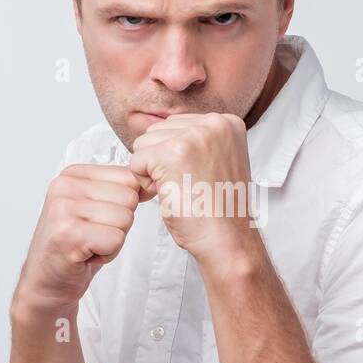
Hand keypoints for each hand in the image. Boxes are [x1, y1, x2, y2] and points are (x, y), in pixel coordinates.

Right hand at [13, 163, 147, 316]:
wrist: (46, 280)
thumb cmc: (73, 245)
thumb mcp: (96, 207)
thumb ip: (121, 190)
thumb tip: (153, 183)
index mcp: (72, 174)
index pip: (128, 176)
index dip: (124, 204)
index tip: (98, 218)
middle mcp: (65, 187)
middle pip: (129, 198)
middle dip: (119, 224)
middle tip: (93, 235)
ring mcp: (65, 209)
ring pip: (125, 219)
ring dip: (113, 240)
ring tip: (89, 244)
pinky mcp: (69, 234)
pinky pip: (115, 239)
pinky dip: (107, 253)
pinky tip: (86, 255)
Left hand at [128, 113, 257, 262]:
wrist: (227, 239)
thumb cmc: (219, 210)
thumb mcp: (216, 160)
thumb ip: (194, 140)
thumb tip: (156, 128)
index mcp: (225, 122)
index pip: (174, 125)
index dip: (175, 156)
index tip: (199, 176)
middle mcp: (212, 123)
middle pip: (157, 131)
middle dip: (162, 161)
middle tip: (190, 185)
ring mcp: (193, 136)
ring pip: (143, 145)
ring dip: (153, 171)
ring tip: (182, 188)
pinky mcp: (171, 153)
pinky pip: (136, 162)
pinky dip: (146, 183)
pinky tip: (171, 194)